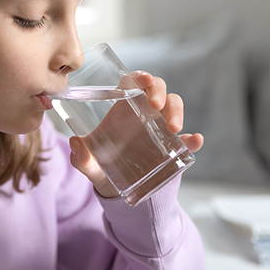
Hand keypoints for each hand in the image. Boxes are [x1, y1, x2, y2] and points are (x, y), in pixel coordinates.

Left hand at [68, 71, 204, 197]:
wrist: (120, 192)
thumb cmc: (102, 169)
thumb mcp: (90, 166)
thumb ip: (81, 159)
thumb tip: (75, 145)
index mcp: (122, 108)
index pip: (132, 83)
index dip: (140, 76)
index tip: (143, 80)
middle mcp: (143, 112)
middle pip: (157, 88)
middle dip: (159, 91)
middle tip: (154, 105)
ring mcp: (161, 127)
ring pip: (174, 105)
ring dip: (176, 111)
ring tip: (174, 128)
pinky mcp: (174, 146)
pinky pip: (188, 138)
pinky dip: (193, 139)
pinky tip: (195, 142)